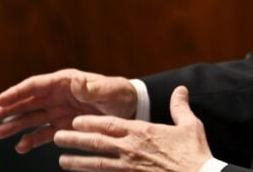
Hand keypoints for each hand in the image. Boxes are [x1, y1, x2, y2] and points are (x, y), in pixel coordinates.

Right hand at [0, 69, 137, 153]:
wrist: (129, 108)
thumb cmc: (119, 94)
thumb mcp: (108, 90)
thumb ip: (92, 87)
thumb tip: (77, 81)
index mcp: (65, 81)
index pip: (35, 85)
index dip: (17, 92)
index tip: (0, 100)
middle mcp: (57, 95)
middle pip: (26, 101)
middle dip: (6, 110)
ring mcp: (57, 111)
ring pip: (29, 118)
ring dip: (13, 126)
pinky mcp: (62, 126)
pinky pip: (42, 133)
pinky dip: (30, 140)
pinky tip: (20, 147)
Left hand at [54, 85, 212, 171]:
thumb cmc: (194, 152)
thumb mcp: (190, 125)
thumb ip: (180, 106)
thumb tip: (181, 89)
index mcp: (142, 131)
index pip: (110, 124)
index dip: (90, 122)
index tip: (76, 121)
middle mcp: (131, 149)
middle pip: (97, 143)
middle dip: (75, 140)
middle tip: (57, 137)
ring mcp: (129, 167)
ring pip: (97, 163)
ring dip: (77, 161)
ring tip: (62, 160)